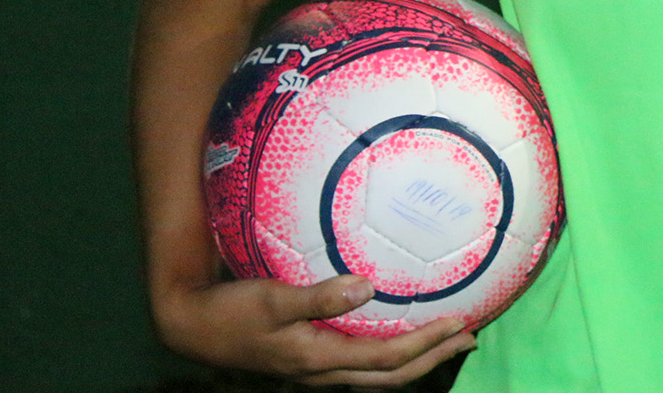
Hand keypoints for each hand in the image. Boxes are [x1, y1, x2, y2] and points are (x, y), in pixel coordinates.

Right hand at [153, 273, 476, 386]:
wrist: (191, 327)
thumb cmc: (230, 311)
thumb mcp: (272, 299)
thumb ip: (318, 296)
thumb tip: (365, 287)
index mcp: (320, 359)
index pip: (389, 358)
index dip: (428, 344)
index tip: (462, 324)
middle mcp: (324, 371)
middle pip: (392, 375)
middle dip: (434, 357)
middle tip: (470, 336)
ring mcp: (316, 369)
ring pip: (378, 373)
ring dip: (416, 358)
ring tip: (446, 338)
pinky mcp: (308, 358)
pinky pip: (360, 362)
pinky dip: (388, 350)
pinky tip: (394, 330)